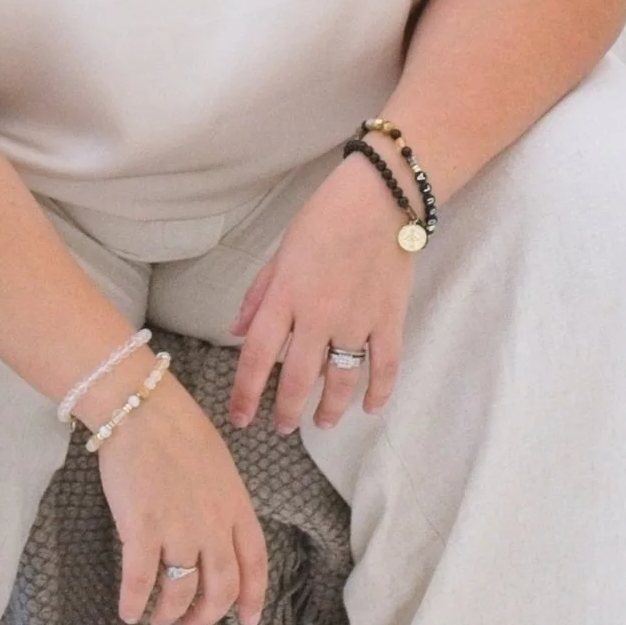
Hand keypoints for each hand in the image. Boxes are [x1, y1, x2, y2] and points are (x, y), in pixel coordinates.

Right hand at [98, 371, 269, 624]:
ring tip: (159, 618)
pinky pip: (140, 581)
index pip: (255, 563)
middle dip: (207, 615)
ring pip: (181, 591)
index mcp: (236, 506)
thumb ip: (222, 504)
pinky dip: (135, 603)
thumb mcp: (219, 467)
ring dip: (170, 613)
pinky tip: (128, 613)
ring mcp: (178, 528)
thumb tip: (217, 535)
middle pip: (221, 587)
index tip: (247, 621)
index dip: (252, 597)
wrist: (142, 408)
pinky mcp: (142, 528)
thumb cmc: (179, 431)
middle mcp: (213, 524)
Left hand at [228, 152, 418, 433]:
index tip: (240, 418)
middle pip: (298, 378)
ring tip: (321, 422)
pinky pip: (385, 366)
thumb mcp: (281, 251)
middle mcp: (318, 316)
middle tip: (282, 427)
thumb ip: (258, 295)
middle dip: (287, 411)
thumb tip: (235, 332)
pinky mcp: (389, 319)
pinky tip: (370, 408)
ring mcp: (357, 321)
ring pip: (341, 381)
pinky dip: (379, 391)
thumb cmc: (325, 217)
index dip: (246, 393)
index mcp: (285, 297)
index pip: (257, 356)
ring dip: (330, 409)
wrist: (381, 197)